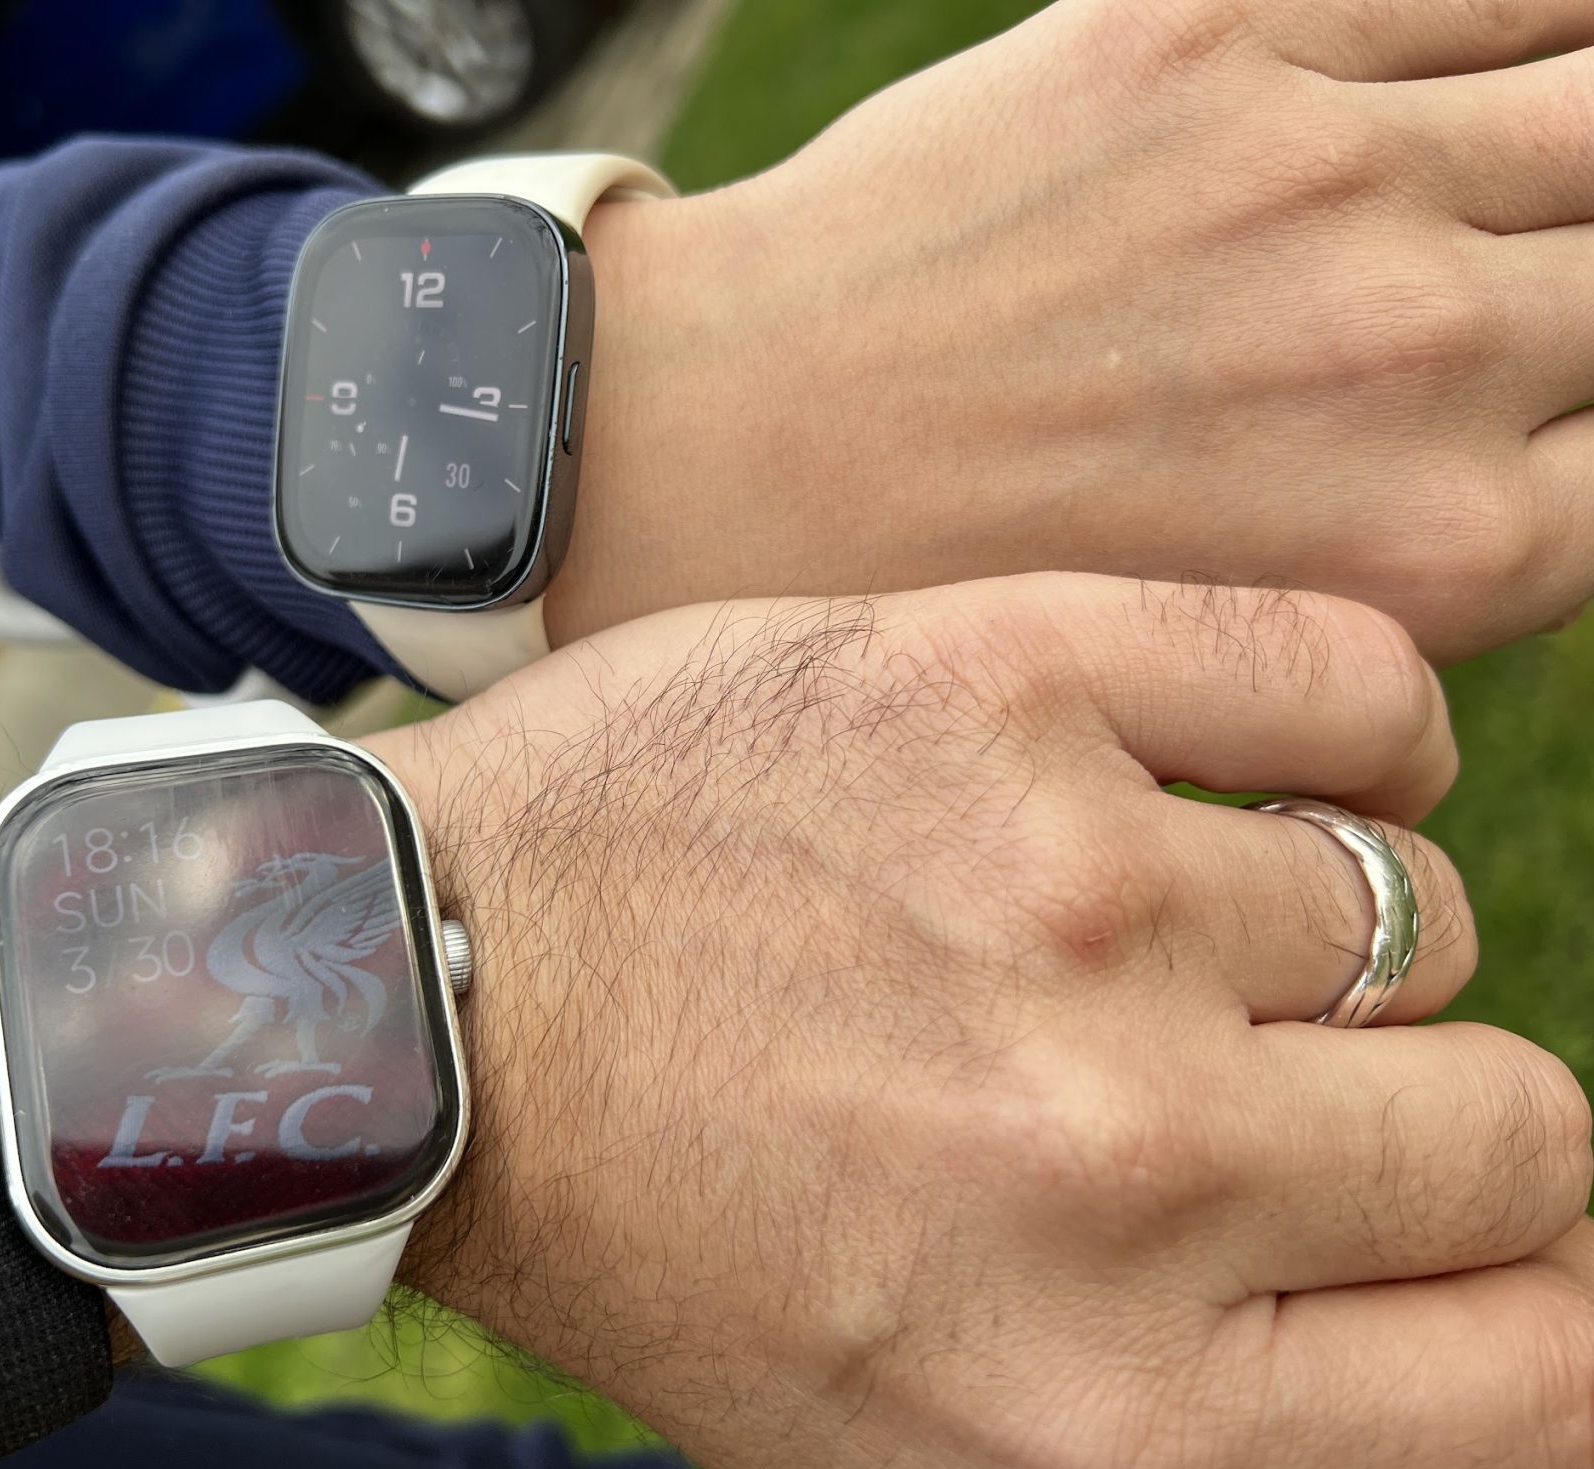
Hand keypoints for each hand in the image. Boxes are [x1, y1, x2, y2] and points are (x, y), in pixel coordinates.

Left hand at [368, 575, 1593, 1468]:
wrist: (424, 1000)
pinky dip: (1348, 734)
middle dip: (1430, 1120)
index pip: (1548, 1372)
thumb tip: (1480, 1336)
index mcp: (1116, 1414)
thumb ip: (1221, 1419)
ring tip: (1136, 924)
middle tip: (1278, 1078)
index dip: (1541, 1294)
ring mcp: (1071, 900)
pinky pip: (1354, 688)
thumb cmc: (671, 1231)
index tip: (1484, 1238)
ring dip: (1304, 932)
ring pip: (1406, 908)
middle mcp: (1123, 1164)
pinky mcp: (1000, 685)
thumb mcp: (933, 1439)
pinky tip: (1253, 767)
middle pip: (1519, 1134)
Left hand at [554, 0, 1593, 662]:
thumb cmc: (963, 579)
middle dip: (1585, 285)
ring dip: (1574, 140)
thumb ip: (1432, 548)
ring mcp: (1321, 169)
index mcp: (1441, 551)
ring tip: (1521, 174)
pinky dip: (1513, 20)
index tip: (1545, 386)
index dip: (1590, 408)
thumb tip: (1546, 445)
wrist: (726, 454)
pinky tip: (1483, 67)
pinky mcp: (1211, 30)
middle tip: (1531, 286)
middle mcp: (1418, 351)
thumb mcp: (1236, 642)